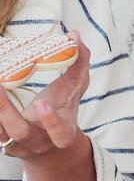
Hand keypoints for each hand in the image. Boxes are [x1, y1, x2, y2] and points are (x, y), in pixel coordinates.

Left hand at [0, 31, 90, 160]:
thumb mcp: (75, 88)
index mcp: (63, 134)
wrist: (49, 144)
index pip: (59, 133)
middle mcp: (40, 143)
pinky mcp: (3, 143)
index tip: (43, 101)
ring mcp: (18, 146)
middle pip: (21, 132)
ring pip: (1, 133)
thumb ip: (79, 62)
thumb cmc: (64, 109)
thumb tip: (74, 34)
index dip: (50, 120)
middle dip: (7, 111)